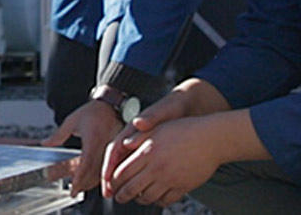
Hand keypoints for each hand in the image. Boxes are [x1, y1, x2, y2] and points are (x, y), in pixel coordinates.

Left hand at [41, 100, 122, 196]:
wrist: (113, 105)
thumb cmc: (94, 111)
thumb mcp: (73, 120)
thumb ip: (58, 134)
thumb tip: (45, 144)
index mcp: (94, 137)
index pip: (86, 162)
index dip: (79, 177)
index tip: (73, 187)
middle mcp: (106, 145)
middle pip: (96, 171)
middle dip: (84, 183)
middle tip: (74, 191)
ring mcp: (113, 150)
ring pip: (104, 173)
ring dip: (92, 182)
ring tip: (80, 188)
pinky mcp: (118, 152)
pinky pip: (110, 169)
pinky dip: (101, 177)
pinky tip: (93, 181)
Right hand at [102, 77, 231, 185]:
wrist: (193, 104)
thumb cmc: (178, 105)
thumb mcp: (166, 109)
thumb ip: (152, 116)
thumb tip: (137, 123)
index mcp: (134, 128)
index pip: (115, 148)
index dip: (109, 164)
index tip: (107, 179)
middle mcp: (136, 138)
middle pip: (118, 160)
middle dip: (112, 177)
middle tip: (109, 193)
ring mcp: (144, 145)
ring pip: (128, 166)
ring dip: (124, 181)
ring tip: (121, 195)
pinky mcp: (154, 151)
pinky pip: (142, 167)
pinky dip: (140, 179)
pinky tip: (142, 190)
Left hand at [103, 116, 222, 205]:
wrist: (212, 139)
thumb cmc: (185, 130)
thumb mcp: (159, 129)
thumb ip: (139, 138)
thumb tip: (123, 145)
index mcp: (147, 152)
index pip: (122, 172)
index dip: (113, 181)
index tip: (111, 185)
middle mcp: (156, 167)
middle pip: (131, 189)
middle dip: (121, 196)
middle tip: (119, 197)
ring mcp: (170, 179)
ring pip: (147, 197)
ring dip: (139, 200)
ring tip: (137, 198)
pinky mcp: (183, 187)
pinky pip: (165, 200)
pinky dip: (158, 202)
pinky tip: (156, 198)